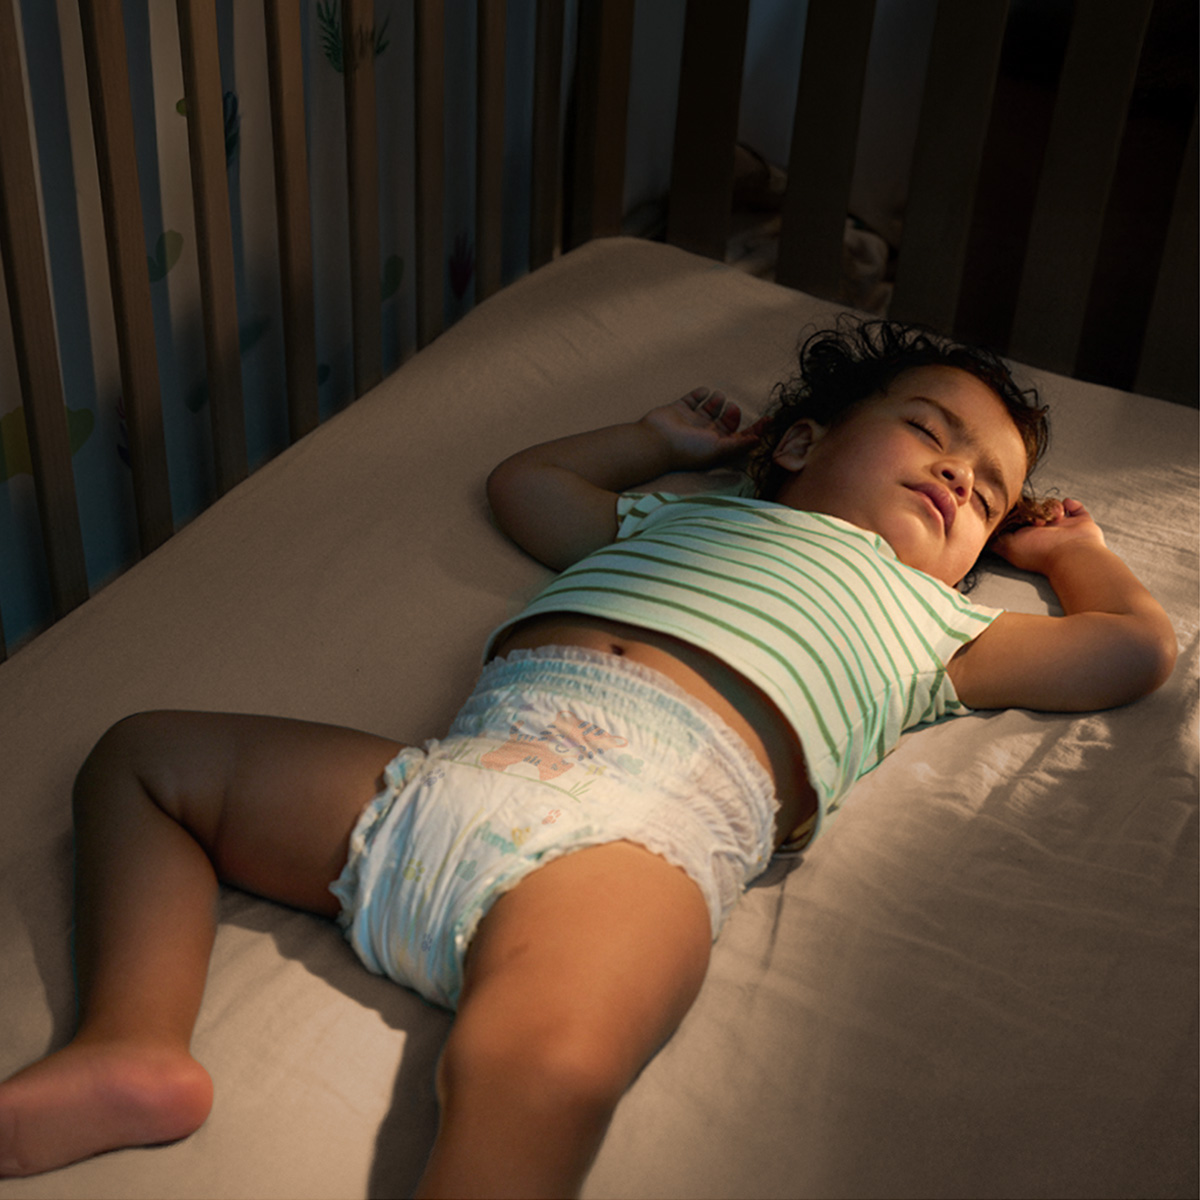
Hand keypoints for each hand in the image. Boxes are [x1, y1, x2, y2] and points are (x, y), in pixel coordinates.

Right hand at [639, 388, 765, 471]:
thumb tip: (759, 440)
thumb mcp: (720, 450)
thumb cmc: (688, 450)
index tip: (769, 419)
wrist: (657, 441)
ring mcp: (691, 421)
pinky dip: (700, 393)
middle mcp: (705, 434)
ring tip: (717, 399)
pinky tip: (704, 393)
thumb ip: (740, 445)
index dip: (756, 430)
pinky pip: (693, 398)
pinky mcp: (679, 409)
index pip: (741, 438)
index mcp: (717, 446)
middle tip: (732, 409)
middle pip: (726, 422)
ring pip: (711, 408)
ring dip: (718, 401)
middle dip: (733, 414)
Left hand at [991, 497, 1106, 574]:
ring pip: (1052, 505)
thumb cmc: (1040, 553)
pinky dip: (1071, 504)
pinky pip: (1074, 505)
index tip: (1022, 517)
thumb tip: (986, 534)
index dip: (1018, 513)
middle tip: (1039, 521)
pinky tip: (1066, 510)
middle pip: (1035, 509)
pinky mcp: (1080, 521)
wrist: (1072, 554)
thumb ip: (997, 539)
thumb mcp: (1009, 546)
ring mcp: (1063, 526)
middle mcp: (1044, 532)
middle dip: (1036, 509)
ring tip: (1056, 518)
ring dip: (1052, 507)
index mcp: (1028, 537)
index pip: (1019, 517)